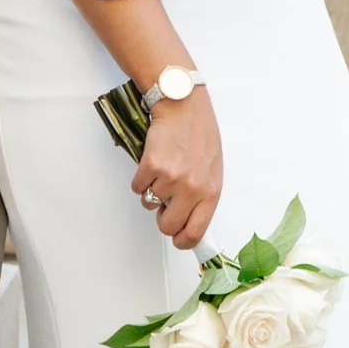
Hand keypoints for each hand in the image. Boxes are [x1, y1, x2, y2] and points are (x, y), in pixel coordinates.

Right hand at [133, 85, 222, 253]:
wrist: (183, 106)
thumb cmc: (199, 135)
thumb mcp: (212, 169)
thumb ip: (202, 196)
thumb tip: (189, 220)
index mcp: (211, 192)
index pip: (195, 233)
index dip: (182, 241)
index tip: (176, 239)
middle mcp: (192, 189)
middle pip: (167, 226)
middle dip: (161, 217)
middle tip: (165, 202)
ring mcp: (171, 178)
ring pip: (148, 203)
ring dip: (151, 190)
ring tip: (162, 170)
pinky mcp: (151, 167)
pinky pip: (137, 187)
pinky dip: (141, 177)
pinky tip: (152, 161)